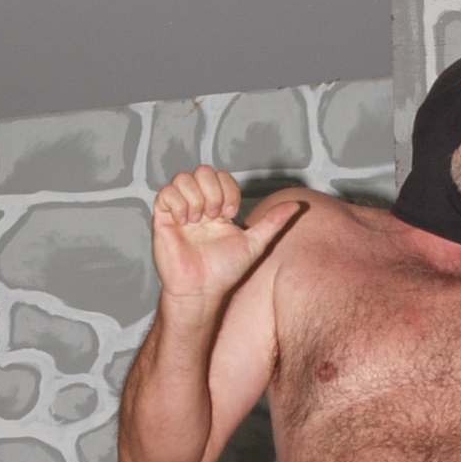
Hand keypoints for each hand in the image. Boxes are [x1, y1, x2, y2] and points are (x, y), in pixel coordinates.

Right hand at [150, 166, 302, 308]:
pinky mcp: (162, 218)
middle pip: (203, 171)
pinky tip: (185, 222)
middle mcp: (198, 205)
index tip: (231, 213)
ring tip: (199, 220)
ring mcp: (179, 210)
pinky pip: (165, 193)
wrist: (202, 290)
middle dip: (213, 191)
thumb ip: (274, 222)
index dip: (228, 189)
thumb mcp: (255, 243)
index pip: (221, 177)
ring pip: (183, 178)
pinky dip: (178, 203)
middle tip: (215, 216)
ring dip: (196, 197)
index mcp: (217, 207)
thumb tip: (298, 205)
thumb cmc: (225, 272)